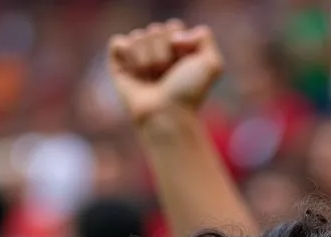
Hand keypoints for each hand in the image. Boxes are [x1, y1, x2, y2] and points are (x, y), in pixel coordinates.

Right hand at [108, 19, 223, 125]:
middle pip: (155, 30)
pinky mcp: (119, 67)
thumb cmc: (188, 94)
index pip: (172, 27)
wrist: (166, 116)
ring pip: (137, 36)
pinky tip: (134, 70)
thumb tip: (174, 36)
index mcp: (177, 51)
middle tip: (165, 76)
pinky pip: (117, 42)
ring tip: (151, 79)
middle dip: (162, 52)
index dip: (177, 44)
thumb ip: (205, 36)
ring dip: (147, 58)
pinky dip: (126, 52)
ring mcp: (136, 60)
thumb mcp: (212, 64)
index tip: (181, 66)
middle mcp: (156, 53)